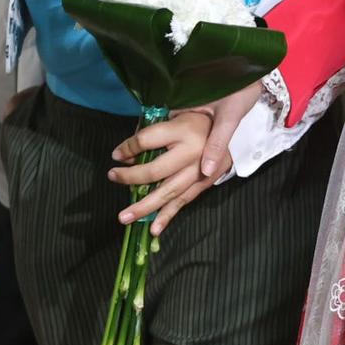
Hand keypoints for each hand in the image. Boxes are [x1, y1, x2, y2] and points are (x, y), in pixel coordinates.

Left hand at [109, 111, 212, 237]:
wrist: (232, 132)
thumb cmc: (198, 122)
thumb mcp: (177, 115)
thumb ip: (153, 131)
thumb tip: (127, 152)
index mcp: (184, 129)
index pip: (147, 139)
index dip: (129, 147)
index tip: (116, 154)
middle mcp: (192, 152)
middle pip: (155, 170)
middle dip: (130, 177)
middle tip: (113, 176)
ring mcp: (198, 172)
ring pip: (167, 192)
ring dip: (144, 207)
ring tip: (125, 217)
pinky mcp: (203, 184)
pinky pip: (182, 202)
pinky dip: (167, 216)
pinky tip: (154, 230)